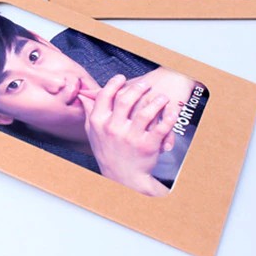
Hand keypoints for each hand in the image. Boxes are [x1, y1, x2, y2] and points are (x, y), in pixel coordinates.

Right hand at [77, 75, 177, 196]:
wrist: (123, 178)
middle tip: (146, 84)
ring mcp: (131, 138)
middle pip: (126, 100)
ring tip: (161, 97)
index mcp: (99, 123)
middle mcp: (113, 129)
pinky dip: (169, 118)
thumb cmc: (108, 153)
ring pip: (146, 112)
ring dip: (156, 101)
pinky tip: (172, 111)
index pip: (105, 96)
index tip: (122, 78)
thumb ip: (90, 113)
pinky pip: (161, 128)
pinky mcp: (147, 146)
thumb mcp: (93, 133)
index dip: (114, 84)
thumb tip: (84, 95)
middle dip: (138, 88)